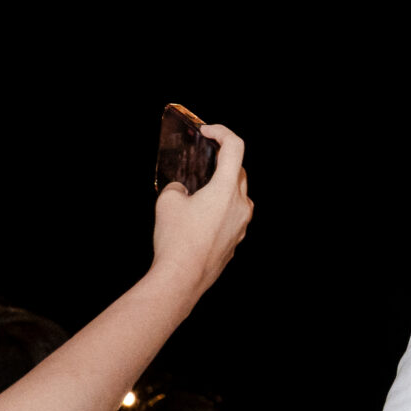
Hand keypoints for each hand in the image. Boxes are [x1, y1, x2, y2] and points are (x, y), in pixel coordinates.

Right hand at [150, 122, 252, 298]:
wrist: (182, 278)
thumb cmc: (176, 239)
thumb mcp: (168, 201)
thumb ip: (178, 186)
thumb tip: (183, 191)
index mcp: (227, 190)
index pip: (235, 147)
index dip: (222, 132)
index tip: (207, 132)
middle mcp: (241, 205)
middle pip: (239, 172)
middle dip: (222, 162)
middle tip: (203, 159)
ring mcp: (242, 225)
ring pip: (238, 196)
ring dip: (222, 187)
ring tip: (199, 189)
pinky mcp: (236, 240)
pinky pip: (233, 216)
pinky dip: (221, 208)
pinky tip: (200, 215)